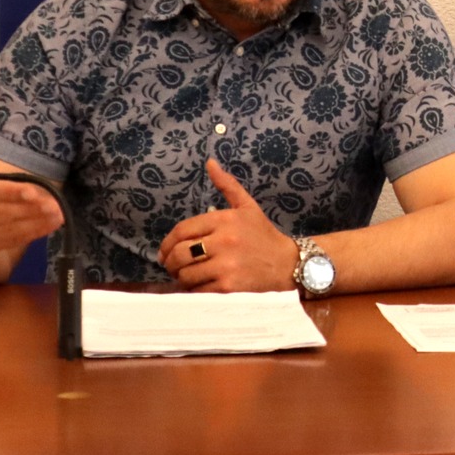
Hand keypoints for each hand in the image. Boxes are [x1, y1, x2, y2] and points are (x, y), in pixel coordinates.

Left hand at [158, 159, 299, 291]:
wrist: (288, 265)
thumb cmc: (264, 236)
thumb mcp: (247, 207)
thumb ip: (227, 185)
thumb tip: (210, 163)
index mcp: (225, 220)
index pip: (182, 230)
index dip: (167, 243)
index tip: (165, 252)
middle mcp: (224, 241)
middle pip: (179, 254)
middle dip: (170, 263)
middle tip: (173, 267)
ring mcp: (226, 265)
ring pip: (186, 274)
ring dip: (181, 278)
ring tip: (186, 277)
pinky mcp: (228, 287)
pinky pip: (198, 291)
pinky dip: (194, 291)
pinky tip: (200, 287)